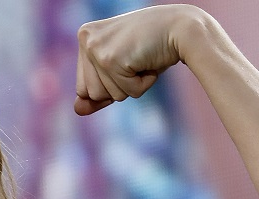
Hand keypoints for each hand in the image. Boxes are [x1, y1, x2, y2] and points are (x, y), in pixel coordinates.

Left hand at [74, 5, 195, 115]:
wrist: (182, 27)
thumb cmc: (153, 47)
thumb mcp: (121, 69)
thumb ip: (98, 90)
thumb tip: (77, 110)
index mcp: (85, 37)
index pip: (83, 87)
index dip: (110, 84)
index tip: (127, 59)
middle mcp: (86, 40)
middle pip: (93, 94)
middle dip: (119, 85)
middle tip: (135, 59)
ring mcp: (96, 49)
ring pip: (107, 95)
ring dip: (131, 85)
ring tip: (141, 60)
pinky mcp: (111, 60)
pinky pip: (127, 92)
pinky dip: (143, 84)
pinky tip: (148, 61)